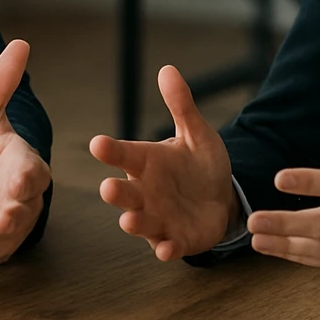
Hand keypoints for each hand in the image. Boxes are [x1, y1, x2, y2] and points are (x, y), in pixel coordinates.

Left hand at [0, 40, 51, 267]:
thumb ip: (0, 84)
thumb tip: (19, 42)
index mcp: (24, 167)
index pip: (33, 173)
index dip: (27, 178)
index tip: (19, 180)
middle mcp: (19, 201)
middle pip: (21, 213)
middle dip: (10, 219)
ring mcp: (0, 227)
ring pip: (0, 240)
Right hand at [90, 64, 240, 260]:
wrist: (221, 199)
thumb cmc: (199, 164)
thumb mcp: (196, 133)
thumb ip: (181, 105)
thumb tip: (167, 68)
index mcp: (145, 162)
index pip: (123, 154)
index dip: (110, 150)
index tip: (98, 144)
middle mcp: (145, 192)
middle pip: (124, 192)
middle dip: (116, 192)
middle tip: (108, 188)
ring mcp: (157, 218)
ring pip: (140, 222)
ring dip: (134, 223)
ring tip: (128, 221)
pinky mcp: (175, 240)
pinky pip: (167, 247)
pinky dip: (166, 250)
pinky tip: (167, 250)